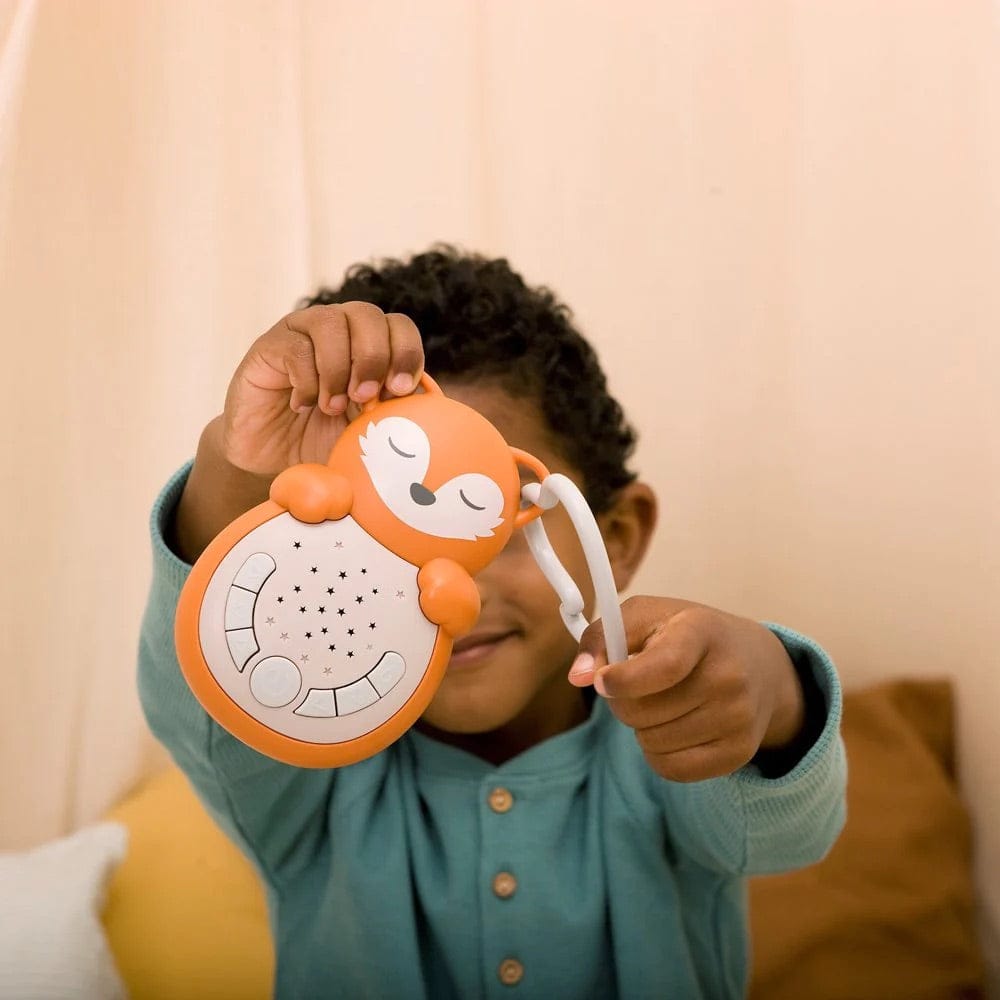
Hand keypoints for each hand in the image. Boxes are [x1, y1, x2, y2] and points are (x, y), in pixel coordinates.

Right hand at [171, 303, 422, 562]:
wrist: (270, 457)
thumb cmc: (324, 440)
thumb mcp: (367, 431)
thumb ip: (394, 413)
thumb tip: (429, 403)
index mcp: (369, 344)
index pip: (399, 326)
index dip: (406, 352)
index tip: (401, 391)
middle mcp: (338, 329)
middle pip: (367, 314)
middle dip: (374, 358)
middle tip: (365, 399)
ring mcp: (302, 333)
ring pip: (330, 322)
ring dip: (338, 369)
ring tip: (332, 407)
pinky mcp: (269, 346)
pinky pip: (295, 347)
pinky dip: (307, 381)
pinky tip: (303, 405)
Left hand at [568, 597, 804, 781]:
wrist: (757, 664)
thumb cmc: (686, 635)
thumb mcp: (645, 616)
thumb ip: (603, 637)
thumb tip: (578, 677)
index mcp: (701, 632)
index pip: (663, 667)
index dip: (622, 680)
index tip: (601, 682)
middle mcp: (728, 676)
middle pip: (643, 712)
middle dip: (623, 702)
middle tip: (638, 687)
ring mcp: (738, 718)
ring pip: (651, 743)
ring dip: (641, 728)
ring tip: (661, 703)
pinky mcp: (738, 753)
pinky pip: (671, 770)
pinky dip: (657, 754)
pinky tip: (671, 728)